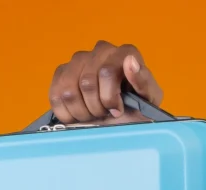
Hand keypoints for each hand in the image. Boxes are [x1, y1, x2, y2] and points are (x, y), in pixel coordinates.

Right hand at [48, 41, 162, 124]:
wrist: (124, 122)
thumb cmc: (139, 111)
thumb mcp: (149, 101)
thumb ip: (143, 82)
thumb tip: (130, 61)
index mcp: (125, 53)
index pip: (106, 72)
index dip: (110, 98)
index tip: (117, 110)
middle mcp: (101, 50)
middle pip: (87, 83)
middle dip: (98, 108)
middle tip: (107, 114)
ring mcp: (79, 59)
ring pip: (69, 91)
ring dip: (83, 112)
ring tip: (96, 114)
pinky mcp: (62, 72)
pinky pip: (56, 95)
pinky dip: (68, 113)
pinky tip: (81, 115)